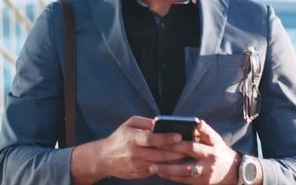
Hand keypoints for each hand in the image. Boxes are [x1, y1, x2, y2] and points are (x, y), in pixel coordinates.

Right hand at [71, 116, 185, 183]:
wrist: (104, 158)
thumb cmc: (119, 138)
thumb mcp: (129, 124)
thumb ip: (145, 122)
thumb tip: (161, 123)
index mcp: (132, 138)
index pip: (152, 139)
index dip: (166, 138)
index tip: (179, 136)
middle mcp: (135, 153)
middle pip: (160, 154)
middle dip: (177, 151)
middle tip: (190, 146)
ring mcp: (137, 165)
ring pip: (161, 164)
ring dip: (175, 160)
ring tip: (187, 154)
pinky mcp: (140, 174)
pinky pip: (158, 170)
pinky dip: (168, 166)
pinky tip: (177, 161)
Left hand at [149, 120, 240, 183]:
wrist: (232, 171)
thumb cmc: (218, 150)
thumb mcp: (215, 139)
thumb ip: (204, 131)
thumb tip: (196, 122)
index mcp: (211, 147)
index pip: (195, 142)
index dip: (180, 141)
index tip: (165, 136)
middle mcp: (209, 160)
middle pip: (189, 153)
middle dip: (171, 151)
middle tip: (155, 147)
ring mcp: (204, 173)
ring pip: (184, 171)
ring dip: (167, 168)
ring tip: (152, 166)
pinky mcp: (200, 183)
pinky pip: (183, 180)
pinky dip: (171, 176)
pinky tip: (159, 172)